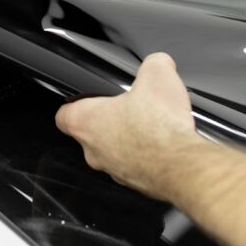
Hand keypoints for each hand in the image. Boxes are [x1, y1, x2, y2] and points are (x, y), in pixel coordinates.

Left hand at [55, 52, 203, 198]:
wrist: (182, 165)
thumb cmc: (160, 127)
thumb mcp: (157, 74)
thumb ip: (153, 63)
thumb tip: (159, 63)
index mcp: (86, 123)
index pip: (64, 115)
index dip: (75, 104)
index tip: (87, 99)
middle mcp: (94, 151)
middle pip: (90, 134)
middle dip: (109, 121)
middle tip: (130, 108)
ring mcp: (114, 170)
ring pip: (113, 152)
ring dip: (128, 140)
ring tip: (152, 125)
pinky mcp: (136, 183)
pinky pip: (135, 166)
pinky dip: (146, 156)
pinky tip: (164, 143)